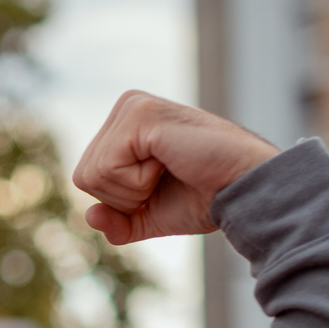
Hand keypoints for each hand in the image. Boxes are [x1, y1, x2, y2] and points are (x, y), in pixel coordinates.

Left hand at [72, 91, 277, 244]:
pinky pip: (108, 169)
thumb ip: (117, 221)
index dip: (121, 200)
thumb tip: (89, 216)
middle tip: (167, 177)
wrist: (243, 189)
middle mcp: (125, 106)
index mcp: (124, 124)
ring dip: (134, 189)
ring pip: (93, 174)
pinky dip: (138, 182)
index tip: (161, 185)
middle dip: (124, 197)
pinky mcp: (140, 113)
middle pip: (84, 176)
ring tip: (170, 168)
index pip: (86, 177)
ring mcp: (132, 106)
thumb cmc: (204, 197)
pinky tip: (169, 162)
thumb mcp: (150, 217)